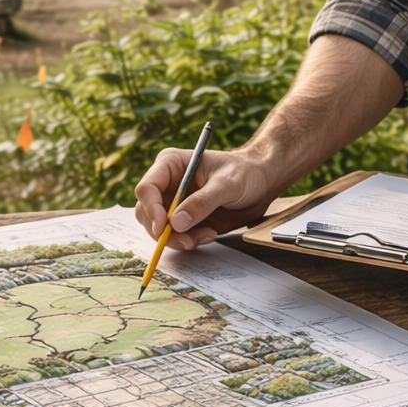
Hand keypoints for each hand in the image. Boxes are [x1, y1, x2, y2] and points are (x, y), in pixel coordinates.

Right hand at [133, 148, 277, 250]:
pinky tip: (209, 234)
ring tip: (206, 236)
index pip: (147, 188)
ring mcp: (173, 203)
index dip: (151, 210)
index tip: (164, 227)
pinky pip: (175, 236)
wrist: (261, 182)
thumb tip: (176, 223)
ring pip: (158, 228)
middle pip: (146, 212)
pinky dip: (188, 241)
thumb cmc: (245, 172)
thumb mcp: (227, 184)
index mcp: (170, 165)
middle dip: (164, 231)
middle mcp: (166, 184)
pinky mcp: (183, 219)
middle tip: (187, 240)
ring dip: (178, 239)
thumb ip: (202, 202)